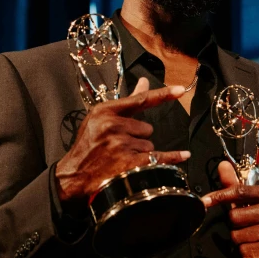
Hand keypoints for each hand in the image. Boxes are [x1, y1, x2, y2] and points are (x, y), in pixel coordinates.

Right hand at [55, 77, 189, 210]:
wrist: (74, 175)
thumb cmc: (88, 145)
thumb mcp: (100, 119)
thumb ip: (126, 102)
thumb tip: (144, 82)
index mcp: (105, 111)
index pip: (140, 100)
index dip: (162, 94)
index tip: (180, 90)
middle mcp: (112, 126)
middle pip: (147, 128)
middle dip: (138, 137)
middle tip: (120, 146)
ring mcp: (120, 145)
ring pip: (149, 144)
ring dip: (140, 152)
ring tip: (121, 158)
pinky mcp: (128, 163)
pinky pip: (158, 158)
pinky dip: (172, 157)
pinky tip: (184, 155)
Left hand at [201, 161, 258, 257]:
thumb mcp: (252, 201)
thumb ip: (235, 185)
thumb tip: (222, 165)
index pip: (240, 191)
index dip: (220, 196)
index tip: (206, 200)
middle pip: (235, 216)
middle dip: (235, 222)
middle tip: (247, 224)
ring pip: (236, 234)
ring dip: (238, 238)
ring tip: (252, 236)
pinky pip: (242, 249)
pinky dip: (243, 251)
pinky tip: (255, 247)